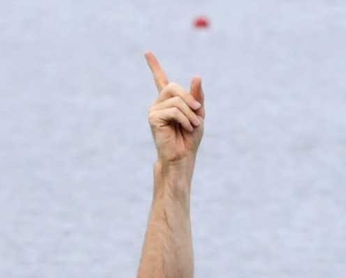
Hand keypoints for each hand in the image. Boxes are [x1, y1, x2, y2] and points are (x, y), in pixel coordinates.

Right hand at [145, 52, 204, 166]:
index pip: (160, 78)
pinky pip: (173, 110)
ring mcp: (154, 110)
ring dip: (190, 113)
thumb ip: (197, 95)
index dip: (154, 65)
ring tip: (193, 125)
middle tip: (198, 112)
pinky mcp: (153, 118)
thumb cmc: (190, 137)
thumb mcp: (198, 112)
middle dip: (190, 99)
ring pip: (176, 100)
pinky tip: (186, 127)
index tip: (147, 52)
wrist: (183, 156)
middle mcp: (159, 102)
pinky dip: (184, 118)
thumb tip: (196, 76)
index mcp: (169, 100)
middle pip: (174, 87)